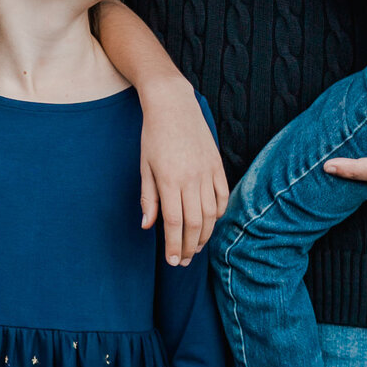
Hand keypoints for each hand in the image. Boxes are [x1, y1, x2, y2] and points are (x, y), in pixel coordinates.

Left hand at [139, 84, 226, 265]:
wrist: (173, 104)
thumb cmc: (153, 136)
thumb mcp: (145, 166)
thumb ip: (148, 198)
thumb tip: (148, 226)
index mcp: (169, 180)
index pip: (175, 223)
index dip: (175, 245)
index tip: (173, 261)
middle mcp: (191, 178)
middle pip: (195, 223)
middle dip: (190, 246)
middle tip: (184, 261)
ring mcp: (207, 172)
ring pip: (211, 214)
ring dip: (204, 235)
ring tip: (196, 247)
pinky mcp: (217, 165)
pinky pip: (222, 196)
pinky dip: (218, 213)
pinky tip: (210, 223)